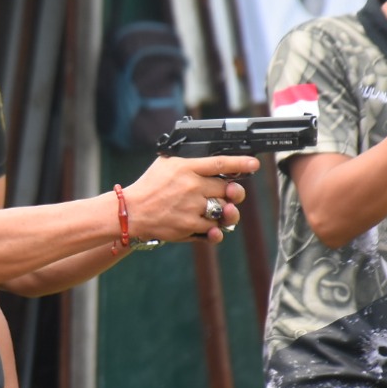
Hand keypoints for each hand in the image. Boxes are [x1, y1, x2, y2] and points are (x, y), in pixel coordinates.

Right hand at [124, 155, 255, 244]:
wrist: (132, 212)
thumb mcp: (166, 164)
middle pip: (228, 189)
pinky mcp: (189, 226)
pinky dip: (215, 230)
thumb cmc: (149, 186)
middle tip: (230, 193)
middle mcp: (192, 187)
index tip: (254, 164)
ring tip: (218, 210)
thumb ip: (190, 160)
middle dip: (233, 192)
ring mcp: (191, 208)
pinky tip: (212, 227)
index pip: (221, 163)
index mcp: (186, 168)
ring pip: (224, 210)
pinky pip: (213, 229)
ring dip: (224, 212)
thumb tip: (213, 158)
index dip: (241, 163)